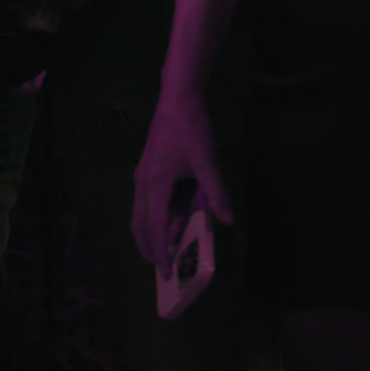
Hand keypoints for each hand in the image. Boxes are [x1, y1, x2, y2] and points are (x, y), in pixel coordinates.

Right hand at [130, 90, 235, 272]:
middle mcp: (142, 184)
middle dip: (150, 249)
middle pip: (140, 226)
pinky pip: (145, 203)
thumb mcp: (208, 161)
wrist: (177, 97)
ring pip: (140, 215)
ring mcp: (142, 176)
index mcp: (155, 184)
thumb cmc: (192, 128)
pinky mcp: (146, 169)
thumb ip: (217, 193)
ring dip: (151, 234)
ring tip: (166, 250)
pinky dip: (153, 218)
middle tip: (163, 268)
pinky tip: (169, 222)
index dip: (161, 252)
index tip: (165, 273)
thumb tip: (229, 220)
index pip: (156, 228)